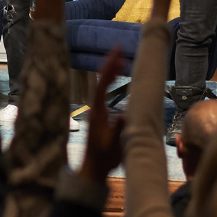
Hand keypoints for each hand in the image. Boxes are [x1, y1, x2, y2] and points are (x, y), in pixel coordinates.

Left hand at [80, 47, 126, 183]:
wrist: (93, 168)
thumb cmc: (104, 159)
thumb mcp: (114, 146)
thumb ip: (118, 131)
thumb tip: (124, 115)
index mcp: (98, 111)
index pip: (103, 85)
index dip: (110, 71)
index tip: (119, 57)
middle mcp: (95, 107)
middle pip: (102, 80)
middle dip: (110, 64)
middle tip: (120, 49)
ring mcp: (97, 109)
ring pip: (102, 84)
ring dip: (111, 70)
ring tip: (120, 57)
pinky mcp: (100, 113)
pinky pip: (104, 91)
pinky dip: (111, 80)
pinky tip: (117, 76)